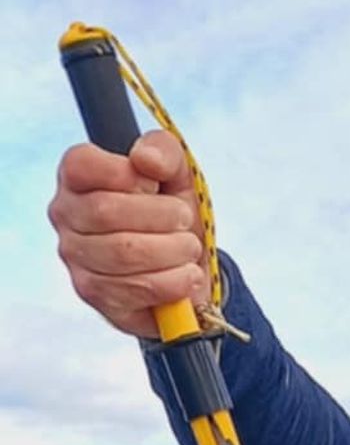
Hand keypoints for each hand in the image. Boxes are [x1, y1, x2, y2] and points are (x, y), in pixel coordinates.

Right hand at [48, 129, 209, 338]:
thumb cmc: (171, 212)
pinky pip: (135, 288)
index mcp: (78, 176)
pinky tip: (187, 275)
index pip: (81, 164)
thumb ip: (164, 150)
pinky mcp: (95, 294)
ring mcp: (76, 257)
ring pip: (124, 252)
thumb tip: (145, 159)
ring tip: (189, 248)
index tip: (153, 184)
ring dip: (173, 250)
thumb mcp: (177, 172)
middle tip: (184, 220)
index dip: (127, 173)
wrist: (186, 264)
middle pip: (106, 211)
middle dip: (162, 215)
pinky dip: (174, 282)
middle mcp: (66, 215)